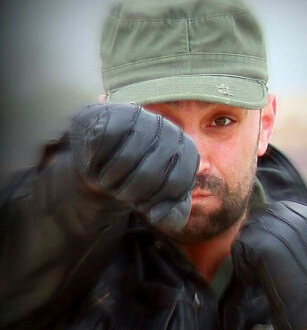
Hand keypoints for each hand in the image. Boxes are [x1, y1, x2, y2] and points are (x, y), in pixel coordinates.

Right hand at [70, 103, 198, 230]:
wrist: (110, 157)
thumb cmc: (140, 182)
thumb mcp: (161, 203)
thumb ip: (172, 215)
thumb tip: (158, 215)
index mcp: (188, 153)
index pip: (176, 184)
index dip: (153, 200)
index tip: (142, 202)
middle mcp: (171, 131)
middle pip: (148, 174)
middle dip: (128, 193)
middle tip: (119, 193)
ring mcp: (145, 119)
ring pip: (124, 159)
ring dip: (109, 180)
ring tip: (107, 180)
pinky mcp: (116, 113)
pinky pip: (103, 143)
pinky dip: (94, 162)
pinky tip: (97, 162)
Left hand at [232, 201, 306, 329]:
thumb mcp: (306, 245)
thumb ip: (287, 228)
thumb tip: (257, 217)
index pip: (272, 209)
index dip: (264, 229)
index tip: (267, 250)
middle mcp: (294, 217)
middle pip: (256, 217)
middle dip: (254, 238)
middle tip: (263, 263)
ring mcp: (279, 230)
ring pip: (245, 232)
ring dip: (248, 254)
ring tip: (263, 272)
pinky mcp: (264, 245)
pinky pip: (238, 248)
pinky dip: (243, 267)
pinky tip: (258, 279)